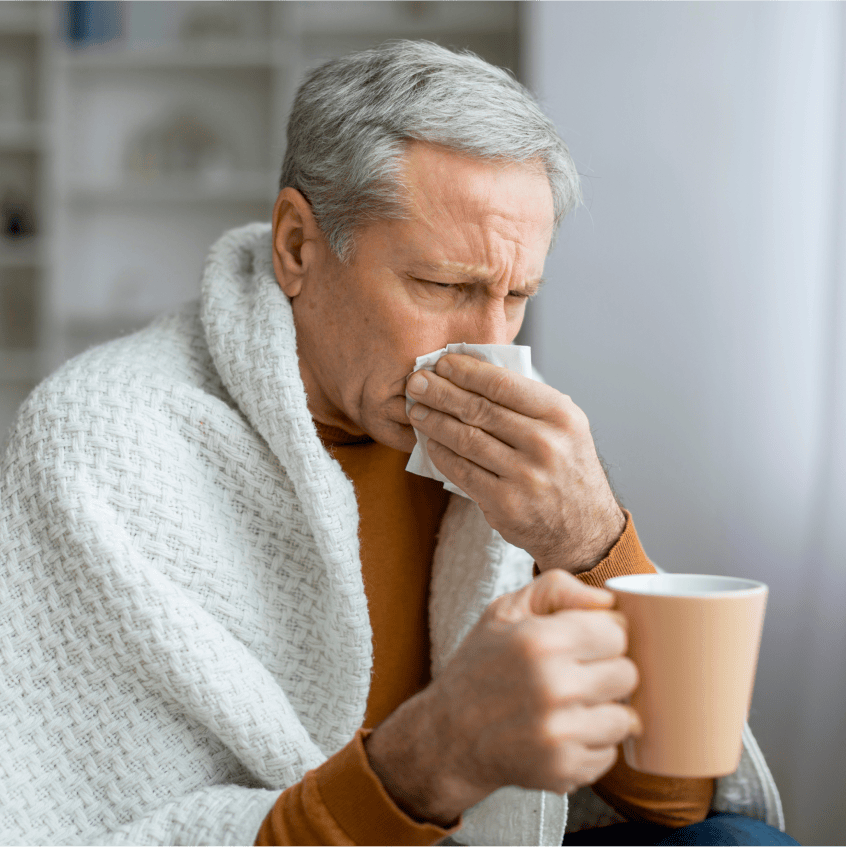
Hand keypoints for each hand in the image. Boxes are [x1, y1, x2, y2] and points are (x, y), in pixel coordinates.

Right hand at [364, 570, 641, 826]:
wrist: (448, 734)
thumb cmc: (481, 664)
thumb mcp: (505, 610)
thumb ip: (557, 588)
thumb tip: (608, 602)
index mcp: (540, 641)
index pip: (616, 632)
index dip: (602, 635)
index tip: (583, 642)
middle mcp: (552, 687)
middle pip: (627, 675)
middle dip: (607, 671)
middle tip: (577, 674)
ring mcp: (558, 734)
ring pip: (624, 718)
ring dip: (604, 711)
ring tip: (571, 705)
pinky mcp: (562, 770)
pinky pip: (610, 754)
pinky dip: (593, 744)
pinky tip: (563, 732)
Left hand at [407, 353, 625, 572]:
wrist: (584, 528)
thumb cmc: (567, 468)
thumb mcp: (563, 427)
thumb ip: (526, 403)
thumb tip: (472, 374)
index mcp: (560, 416)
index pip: (502, 385)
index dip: (466, 372)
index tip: (442, 364)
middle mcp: (545, 444)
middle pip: (480, 410)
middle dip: (441, 393)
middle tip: (416, 382)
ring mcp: (524, 476)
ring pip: (466, 440)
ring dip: (435, 422)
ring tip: (417, 411)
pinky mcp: (505, 503)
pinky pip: (463, 471)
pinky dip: (442, 455)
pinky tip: (431, 443)